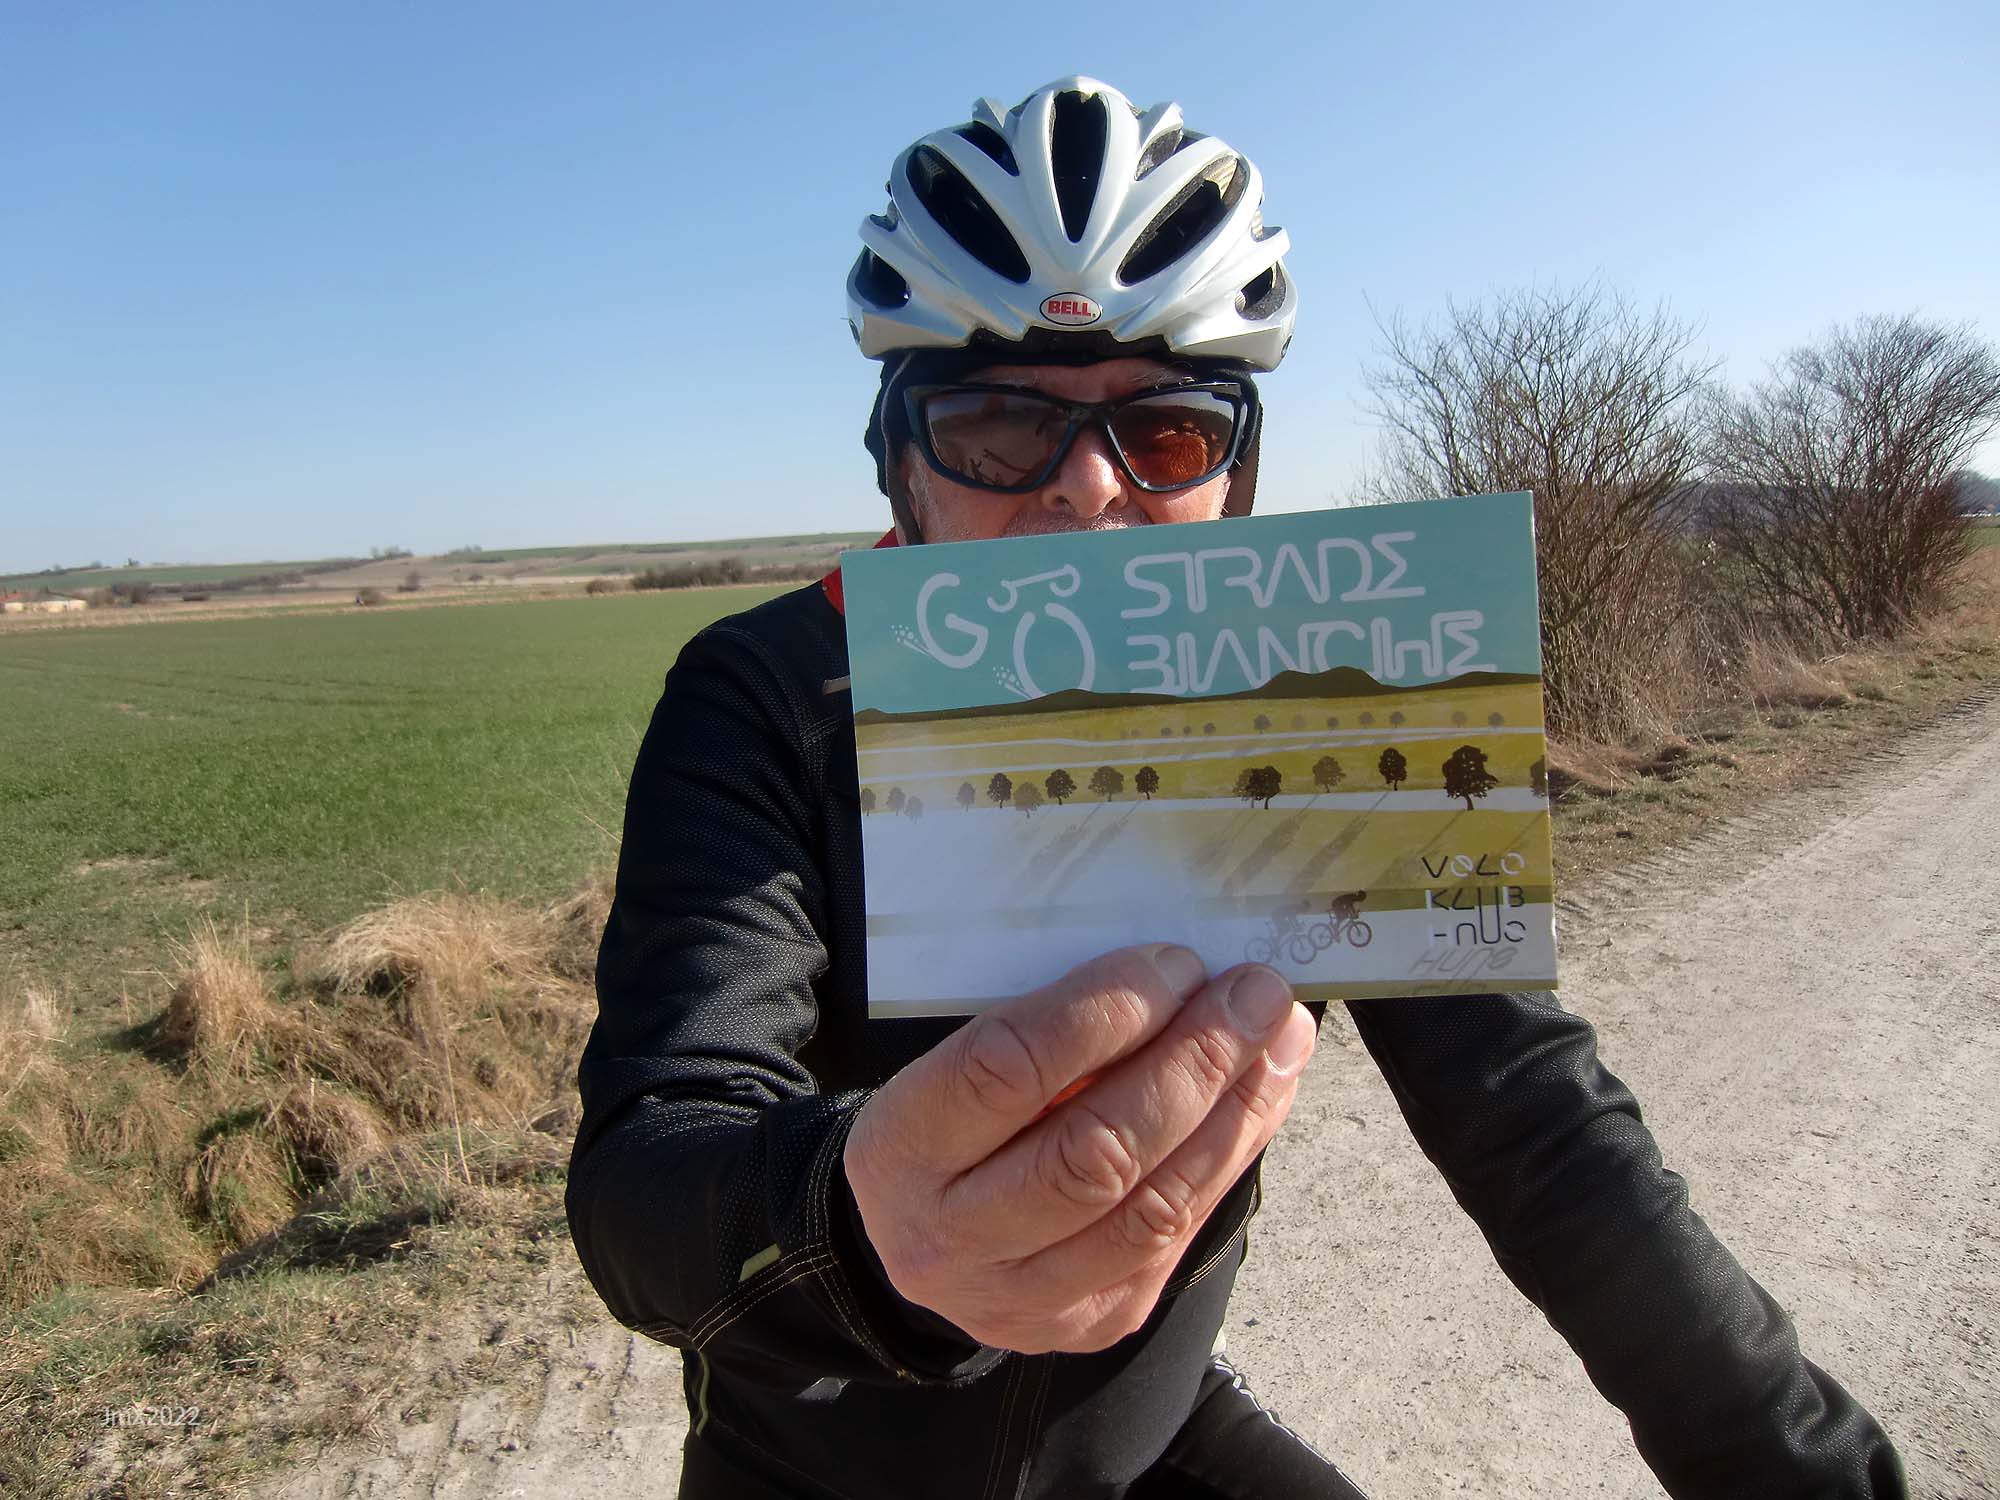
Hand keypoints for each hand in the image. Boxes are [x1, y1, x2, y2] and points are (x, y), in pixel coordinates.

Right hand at [842, 944, 1315, 1354]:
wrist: (916, 1240)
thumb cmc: (949, 1122)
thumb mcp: (953, 1063)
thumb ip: (1046, 1030)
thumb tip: (1181, 976)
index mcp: (900, 1149)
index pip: (1008, 1070)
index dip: (1106, 1012)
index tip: (1177, 964)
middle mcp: (951, 1238)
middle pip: (1095, 1152)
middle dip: (1194, 1063)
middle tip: (1254, 995)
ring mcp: (1023, 1297)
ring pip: (1153, 1208)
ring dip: (1234, 1114)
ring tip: (1279, 1042)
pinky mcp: (1092, 1321)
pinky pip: (1178, 1238)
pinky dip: (1230, 1157)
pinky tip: (1260, 1099)